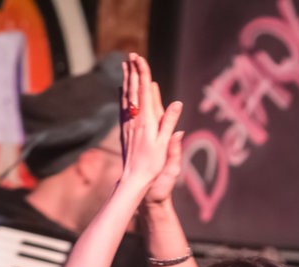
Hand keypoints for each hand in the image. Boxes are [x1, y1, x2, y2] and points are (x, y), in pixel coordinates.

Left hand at [120, 53, 182, 189]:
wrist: (133, 179)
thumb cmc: (151, 164)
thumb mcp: (164, 144)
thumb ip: (169, 122)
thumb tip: (177, 103)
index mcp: (146, 120)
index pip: (144, 91)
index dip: (142, 73)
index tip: (139, 58)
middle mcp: (135, 120)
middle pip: (133, 90)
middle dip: (133, 71)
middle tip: (131, 55)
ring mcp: (128, 124)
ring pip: (126, 97)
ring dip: (126, 80)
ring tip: (125, 66)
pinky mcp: (125, 130)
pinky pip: (123, 108)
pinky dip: (123, 95)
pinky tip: (121, 90)